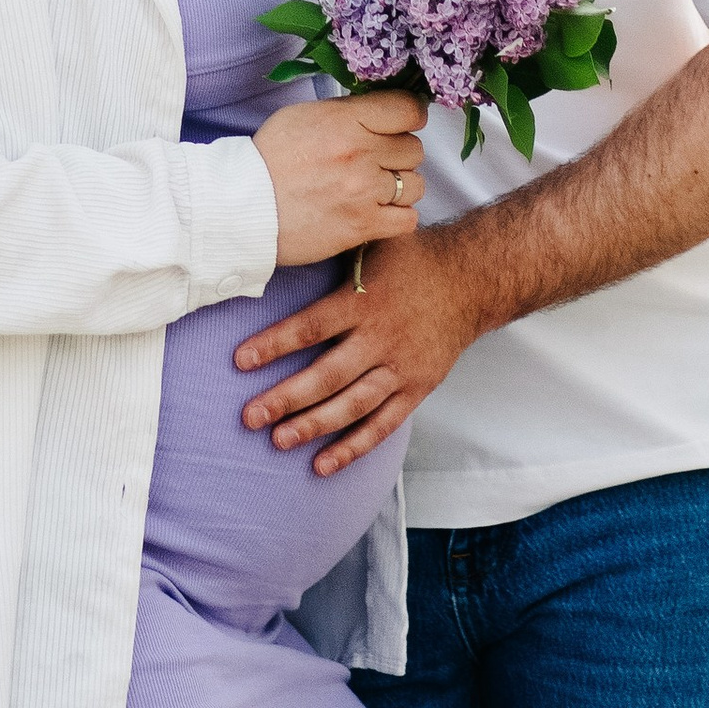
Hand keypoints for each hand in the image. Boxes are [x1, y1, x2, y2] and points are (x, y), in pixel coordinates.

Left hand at [234, 223, 482, 477]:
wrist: (469, 281)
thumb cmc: (409, 259)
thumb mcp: (371, 244)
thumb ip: (333, 252)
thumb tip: (283, 243)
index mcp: (364, 300)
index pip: (312, 327)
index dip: (274, 344)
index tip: (240, 360)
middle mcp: (381, 337)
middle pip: (328, 374)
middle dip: (286, 398)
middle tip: (250, 416)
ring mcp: (401, 367)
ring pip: (353, 404)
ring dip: (314, 425)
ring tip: (278, 440)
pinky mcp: (417, 388)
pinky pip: (383, 424)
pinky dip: (353, 446)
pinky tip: (322, 464)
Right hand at [251, 89, 425, 265]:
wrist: (245, 207)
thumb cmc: (270, 159)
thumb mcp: (304, 116)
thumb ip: (347, 112)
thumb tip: (378, 111)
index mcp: (346, 121)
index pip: (408, 109)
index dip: (409, 116)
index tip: (400, 124)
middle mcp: (360, 154)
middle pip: (414, 148)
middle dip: (398, 154)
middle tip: (375, 161)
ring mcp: (364, 192)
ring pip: (416, 184)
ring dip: (400, 187)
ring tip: (375, 189)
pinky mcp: (363, 227)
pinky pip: (408, 219)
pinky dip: (398, 217)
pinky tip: (378, 211)